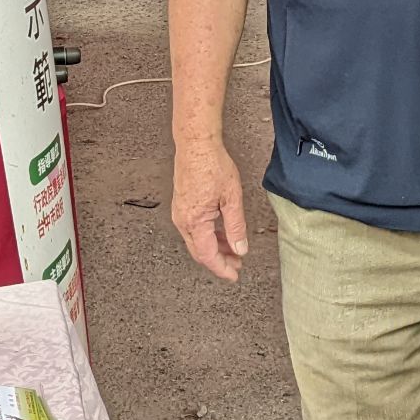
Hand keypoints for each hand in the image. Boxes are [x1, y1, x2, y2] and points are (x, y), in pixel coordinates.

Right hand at [171, 136, 248, 281]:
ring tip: (233, 249)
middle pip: (200, 252)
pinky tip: (220, 233)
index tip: (234, 275)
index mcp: (195, 221)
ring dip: (214, 248)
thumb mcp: (231, 198)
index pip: (208, 255)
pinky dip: (208, 236)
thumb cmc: (212, 165)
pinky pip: (193, 229)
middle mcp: (183, 220)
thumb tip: (240, 248)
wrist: (196, 144)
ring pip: (196, 241)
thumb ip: (236, 226)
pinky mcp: (181, 205)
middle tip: (236, 264)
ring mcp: (180, 213)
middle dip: (219, 260)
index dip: (222, 268)